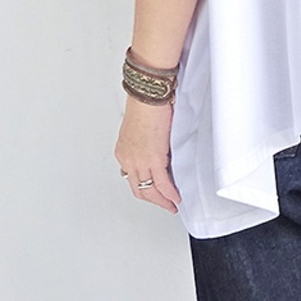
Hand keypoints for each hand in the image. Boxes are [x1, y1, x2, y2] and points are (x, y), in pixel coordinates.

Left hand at [115, 95, 180, 213]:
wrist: (149, 95)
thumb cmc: (147, 104)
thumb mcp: (143, 130)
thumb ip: (148, 145)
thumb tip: (160, 151)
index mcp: (124, 152)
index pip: (133, 178)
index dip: (145, 189)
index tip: (155, 193)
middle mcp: (128, 159)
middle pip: (139, 189)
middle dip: (154, 200)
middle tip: (166, 205)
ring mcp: (139, 161)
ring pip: (149, 190)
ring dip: (162, 201)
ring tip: (173, 205)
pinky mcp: (153, 159)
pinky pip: (162, 183)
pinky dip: (170, 194)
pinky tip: (176, 197)